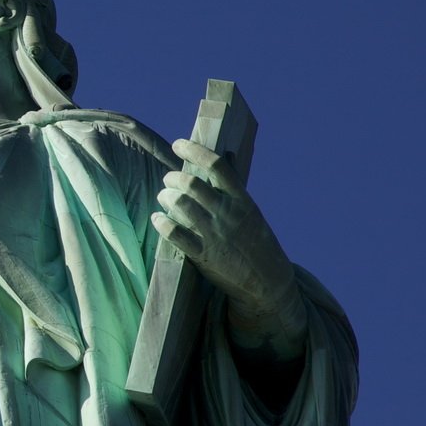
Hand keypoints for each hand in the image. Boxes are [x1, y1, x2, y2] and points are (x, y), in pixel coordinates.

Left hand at [151, 139, 305, 358]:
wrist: (268, 281)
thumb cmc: (255, 243)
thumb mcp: (251, 213)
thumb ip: (232, 192)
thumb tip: (216, 163)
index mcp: (242, 200)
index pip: (216, 166)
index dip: (194, 150)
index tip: (178, 143)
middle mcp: (227, 214)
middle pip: (191, 184)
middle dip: (173, 178)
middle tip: (168, 180)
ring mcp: (214, 234)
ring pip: (180, 204)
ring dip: (165, 197)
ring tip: (163, 197)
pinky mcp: (203, 255)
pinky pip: (175, 234)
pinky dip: (161, 222)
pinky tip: (157, 218)